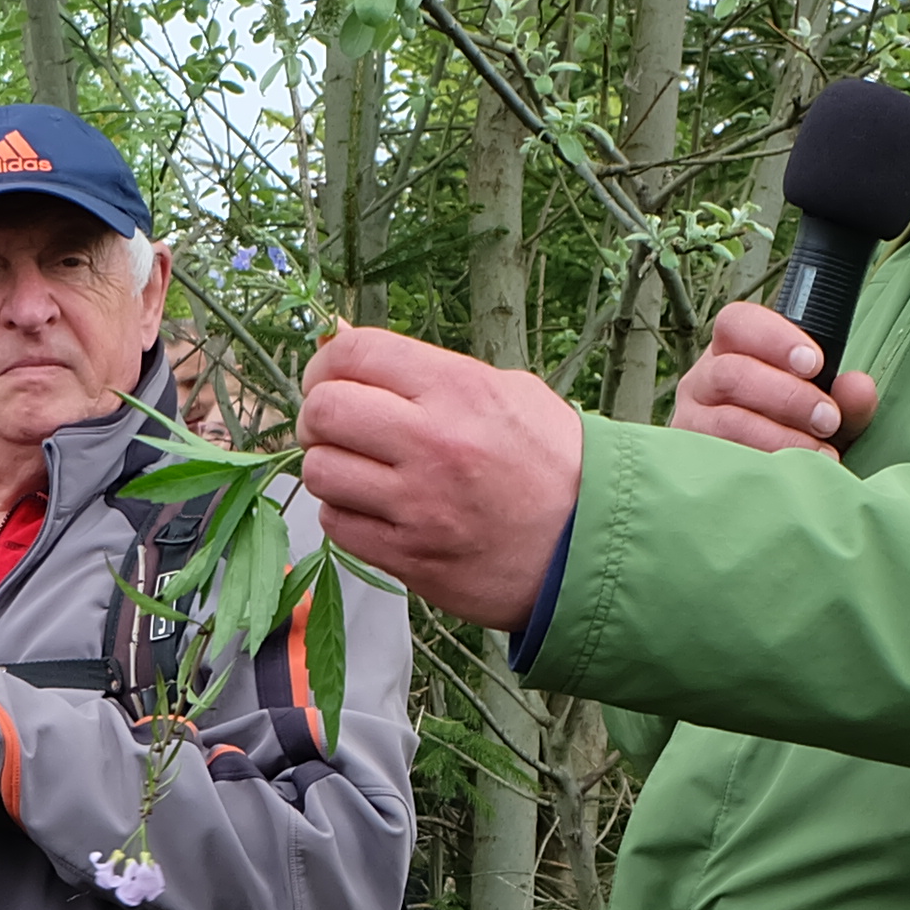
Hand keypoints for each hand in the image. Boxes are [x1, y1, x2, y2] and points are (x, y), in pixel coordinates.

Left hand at [294, 327, 585, 629]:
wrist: (592, 547)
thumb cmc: (554, 465)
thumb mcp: (510, 392)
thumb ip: (434, 374)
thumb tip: (357, 353)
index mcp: (458, 389)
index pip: (354, 352)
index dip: (326, 362)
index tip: (328, 377)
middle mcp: (432, 442)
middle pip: (324, 410)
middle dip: (317, 415)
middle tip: (334, 426)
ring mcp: (418, 505)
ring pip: (320, 470)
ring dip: (330, 467)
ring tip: (357, 470)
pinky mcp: (410, 557)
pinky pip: (338, 524)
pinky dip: (346, 513)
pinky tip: (374, 509)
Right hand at [671, 303, 879, 457]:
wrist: (762, 494)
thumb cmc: (794, 440)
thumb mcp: (825, 417)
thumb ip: (848, 402)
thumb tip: (859, 387)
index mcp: (732, 353)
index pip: (737, 324)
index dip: (775, 339)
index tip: (814, 363)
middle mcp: (703, 383)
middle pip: (732, 373)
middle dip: (789, 396)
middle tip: (828, 419)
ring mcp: (690, 424)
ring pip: (726, 420)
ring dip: (779, 436)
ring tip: (819, 453)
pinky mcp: (691, 464)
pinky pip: (720, 463)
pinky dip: (760, 466)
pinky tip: (789, 477)